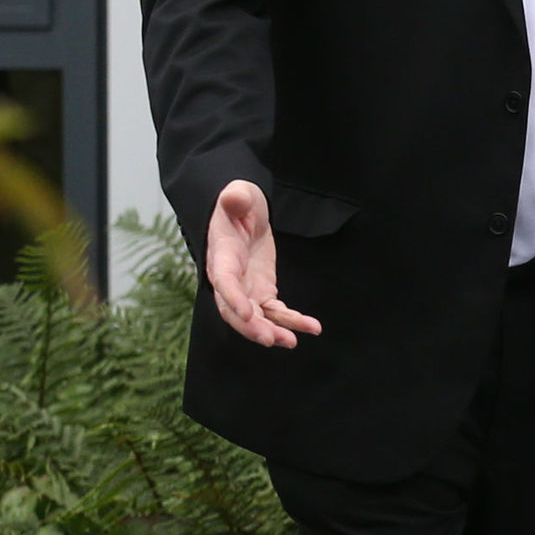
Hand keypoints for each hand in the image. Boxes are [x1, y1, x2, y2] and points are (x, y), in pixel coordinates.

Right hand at [205, 180, 323, 348]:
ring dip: (274, 330)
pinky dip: (291, 321)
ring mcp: (245, 287)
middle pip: (234, 309)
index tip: (247, 314)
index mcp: (222, 254)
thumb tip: (233, 197)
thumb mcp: (238, 193)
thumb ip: (235, 197)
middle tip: (272, 340)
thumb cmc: (239, 201)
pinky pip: (274, 311)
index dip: (233, 298)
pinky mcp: (261, 291)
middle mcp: (229, 277)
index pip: (224, 280)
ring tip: (293, 341)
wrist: (244, 212)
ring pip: (255, 316)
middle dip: (251, 327)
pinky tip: (312, 328)